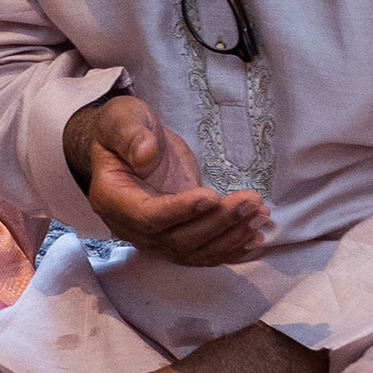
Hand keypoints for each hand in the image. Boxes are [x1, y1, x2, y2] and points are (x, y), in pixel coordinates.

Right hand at [71, 91, 270, 266]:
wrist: (130, 146)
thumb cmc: (123, 130)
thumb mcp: (122, 119)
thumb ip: (130, 135)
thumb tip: (145, 155)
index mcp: (112, 199)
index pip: (145, 216)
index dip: (179, 211)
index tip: (211, 196)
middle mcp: (132, 227)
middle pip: (175, 239)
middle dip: (217, 222)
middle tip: (250, 200)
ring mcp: (155, 237)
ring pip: (194, 251)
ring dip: (230, 236)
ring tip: (260, 214)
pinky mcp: (177, 237)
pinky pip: (203, 254)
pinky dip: (230, 249)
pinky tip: (255, 238)